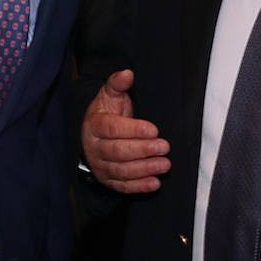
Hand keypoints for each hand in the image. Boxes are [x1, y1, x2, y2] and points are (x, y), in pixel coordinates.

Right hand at [82, 69, 170, 193]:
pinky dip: (139, 187)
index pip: (112, 128)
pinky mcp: (108, 180)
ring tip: (165, 164)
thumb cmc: (108, 113)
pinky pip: (123, 186)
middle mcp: (94, 147)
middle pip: (117, 151)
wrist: (95, 135)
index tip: (154, 130)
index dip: (133, 130)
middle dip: (143, 150)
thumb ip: (117, 84)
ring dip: (144, 169)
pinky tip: (155, 183)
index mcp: (95, 125)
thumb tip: (127, 73)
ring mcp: (100, 166)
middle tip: (165, 147)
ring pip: (121, 171)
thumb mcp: (110, 96)